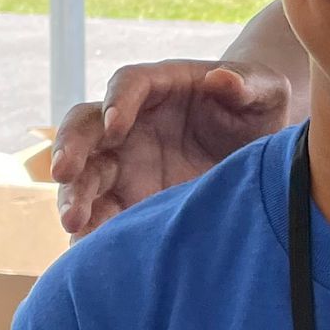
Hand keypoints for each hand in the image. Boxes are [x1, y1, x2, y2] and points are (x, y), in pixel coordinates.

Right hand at [50, 60, 291, 235]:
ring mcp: (126, 162)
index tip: (115, 125)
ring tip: (72, 222)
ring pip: (85, 174)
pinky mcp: (129, 198)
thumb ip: (246, 84)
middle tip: (64, 173)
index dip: (118, 101)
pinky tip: (85, 250)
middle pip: (86, 126)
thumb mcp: (264, 90)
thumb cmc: (256, 106)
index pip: (128, 84)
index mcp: (160, 87)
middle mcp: (131, 123)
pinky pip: (101, 212)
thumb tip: (221, 78)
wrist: (255, 145)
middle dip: (72, 147)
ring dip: (73, 194)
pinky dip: (91, 230)